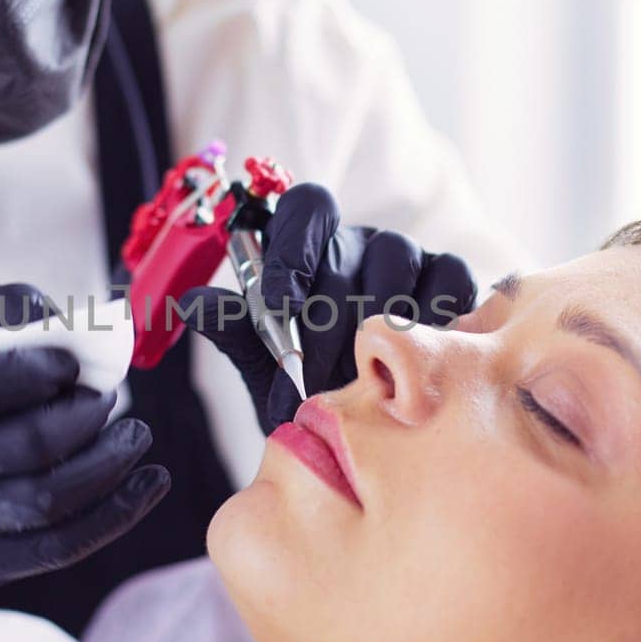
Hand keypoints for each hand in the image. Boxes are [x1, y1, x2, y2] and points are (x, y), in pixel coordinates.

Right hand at [0, 284, 169, 601]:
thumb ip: (6, 310)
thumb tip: (70, 325)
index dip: (29, 373)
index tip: (72, 364)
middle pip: (19, 449)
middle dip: (84, 421)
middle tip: (111, 398)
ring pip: (40, 504)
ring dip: (106, 469)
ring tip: (135, 437)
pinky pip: (52, 548)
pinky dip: (112, 517)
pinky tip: (148, 487)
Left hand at [181, 183, 475, 433]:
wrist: (363, 433)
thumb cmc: (307, 388)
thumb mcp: (263, 365)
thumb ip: (236, 331)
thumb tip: (190, 303)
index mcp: (309, 245)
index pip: (305, 208)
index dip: (292, 249)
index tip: (280, 304)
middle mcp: (359, 242)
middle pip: (347, 250)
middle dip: (325, 321)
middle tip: (312, 380)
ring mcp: (408, 258)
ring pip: (397, 261)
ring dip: (375, 323)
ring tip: (362, 379)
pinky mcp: (450, 280)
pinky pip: (449, 279)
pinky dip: (435, 315)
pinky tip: (416, 360)